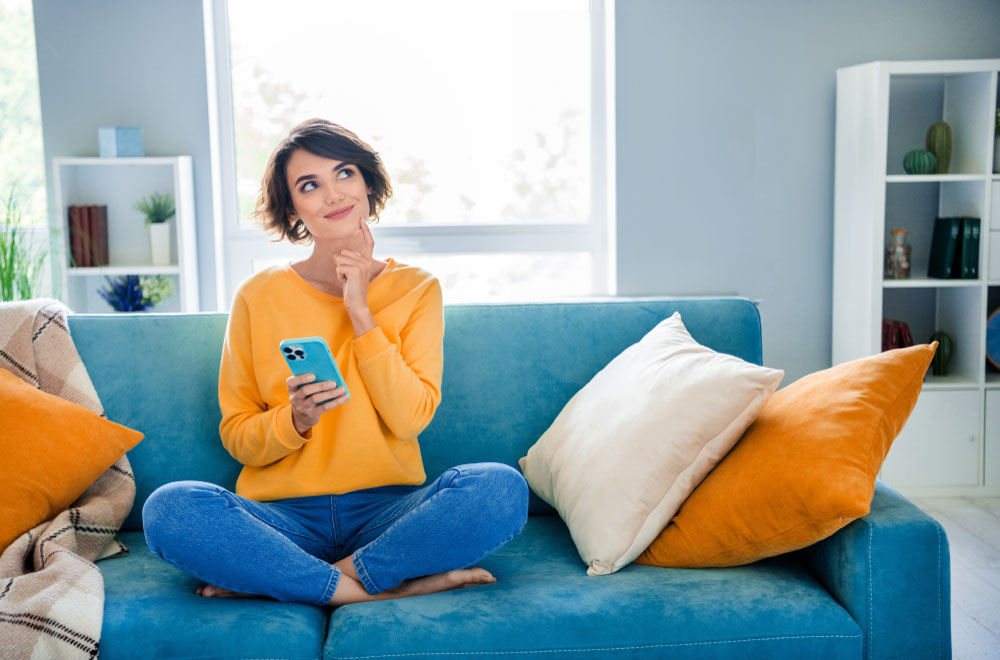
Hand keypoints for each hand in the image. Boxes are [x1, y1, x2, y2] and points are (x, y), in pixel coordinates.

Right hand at [286, 373, 348, 435]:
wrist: (302, 416)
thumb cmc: (307, 395)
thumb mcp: (305, 388)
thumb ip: (313, 380)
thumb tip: (331, 373)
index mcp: (292, 388)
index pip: (291, 382)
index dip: (301, 378)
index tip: (313, 375)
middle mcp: (294, 398)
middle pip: (305, 390)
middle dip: (320, 385)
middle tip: (333, 383)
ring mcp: (302, 407)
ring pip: (315, 399)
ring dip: (330, 393)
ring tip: (341, 389)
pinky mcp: (311, 414)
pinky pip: (324, 407)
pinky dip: (336, 401)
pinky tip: (344, 397)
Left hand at [334, 218, 376, 334]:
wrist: (357, 304)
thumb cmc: (352, 289)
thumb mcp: (348, 272)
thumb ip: (345, 261)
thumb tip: (337, 256)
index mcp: (367, 261)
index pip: (368, 243)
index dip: (365, 231)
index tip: (362, 220)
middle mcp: (366, 261)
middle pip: (344, 252)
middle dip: (340, 264)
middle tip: (348, 277)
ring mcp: (362, 265)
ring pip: (340, 259)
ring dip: (339, 271)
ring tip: (347, 280)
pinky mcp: (355, 270)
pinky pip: (339, 267)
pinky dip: (339, 275)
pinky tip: (346, 282)